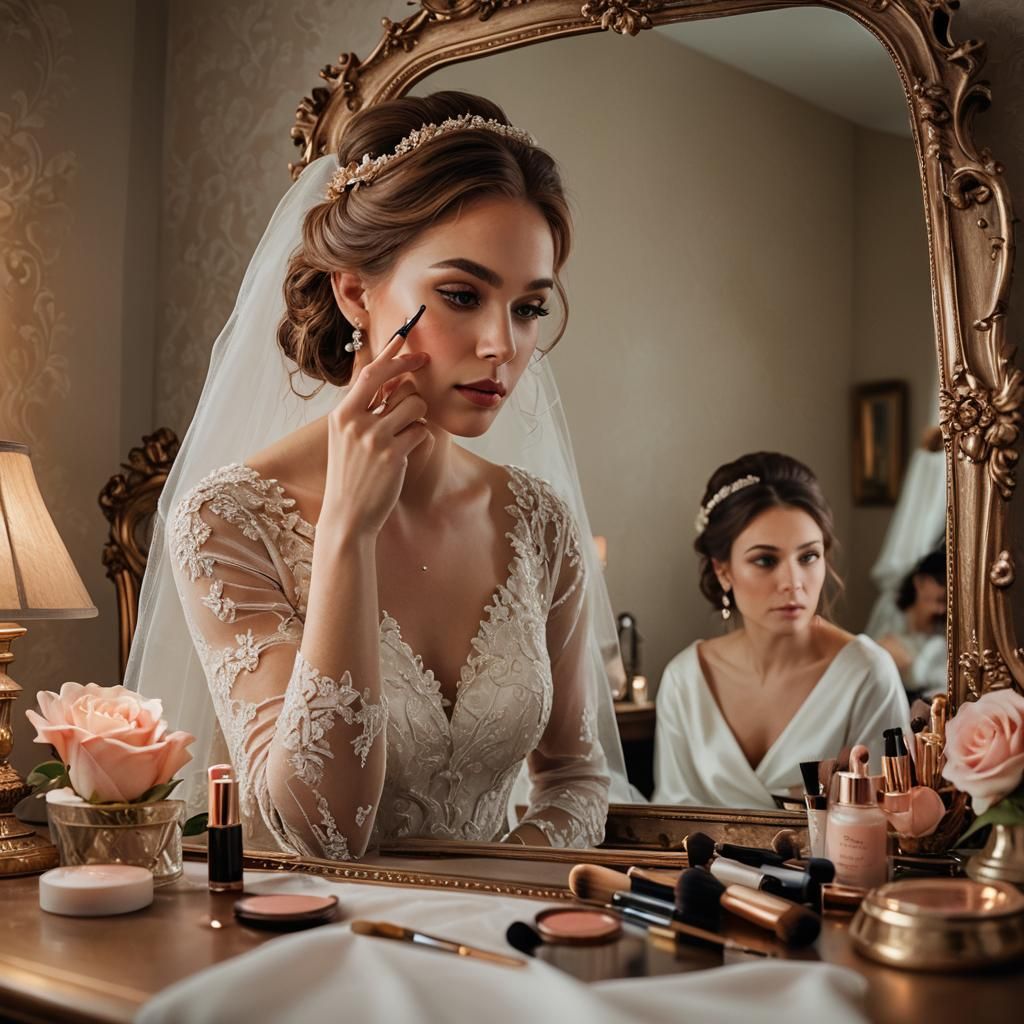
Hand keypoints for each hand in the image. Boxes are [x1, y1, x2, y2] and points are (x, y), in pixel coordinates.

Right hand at [321, 329, 431, 537]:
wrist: (347, 516)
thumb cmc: (351, 476)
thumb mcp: (347, 438)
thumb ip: (366, 410)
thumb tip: (394, 382)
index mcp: (341, 414)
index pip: (369, 372)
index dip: (390, 351)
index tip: (405, 334)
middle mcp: (354, 421)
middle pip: (394, 379)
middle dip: (412, 368)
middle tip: (426, 361)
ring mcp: (373, 437)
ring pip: (414, 404)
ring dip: (418, 415)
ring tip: (406, 432)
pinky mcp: (393, 454)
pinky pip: (422, 430)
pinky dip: (420, 437)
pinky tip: (408, 451)